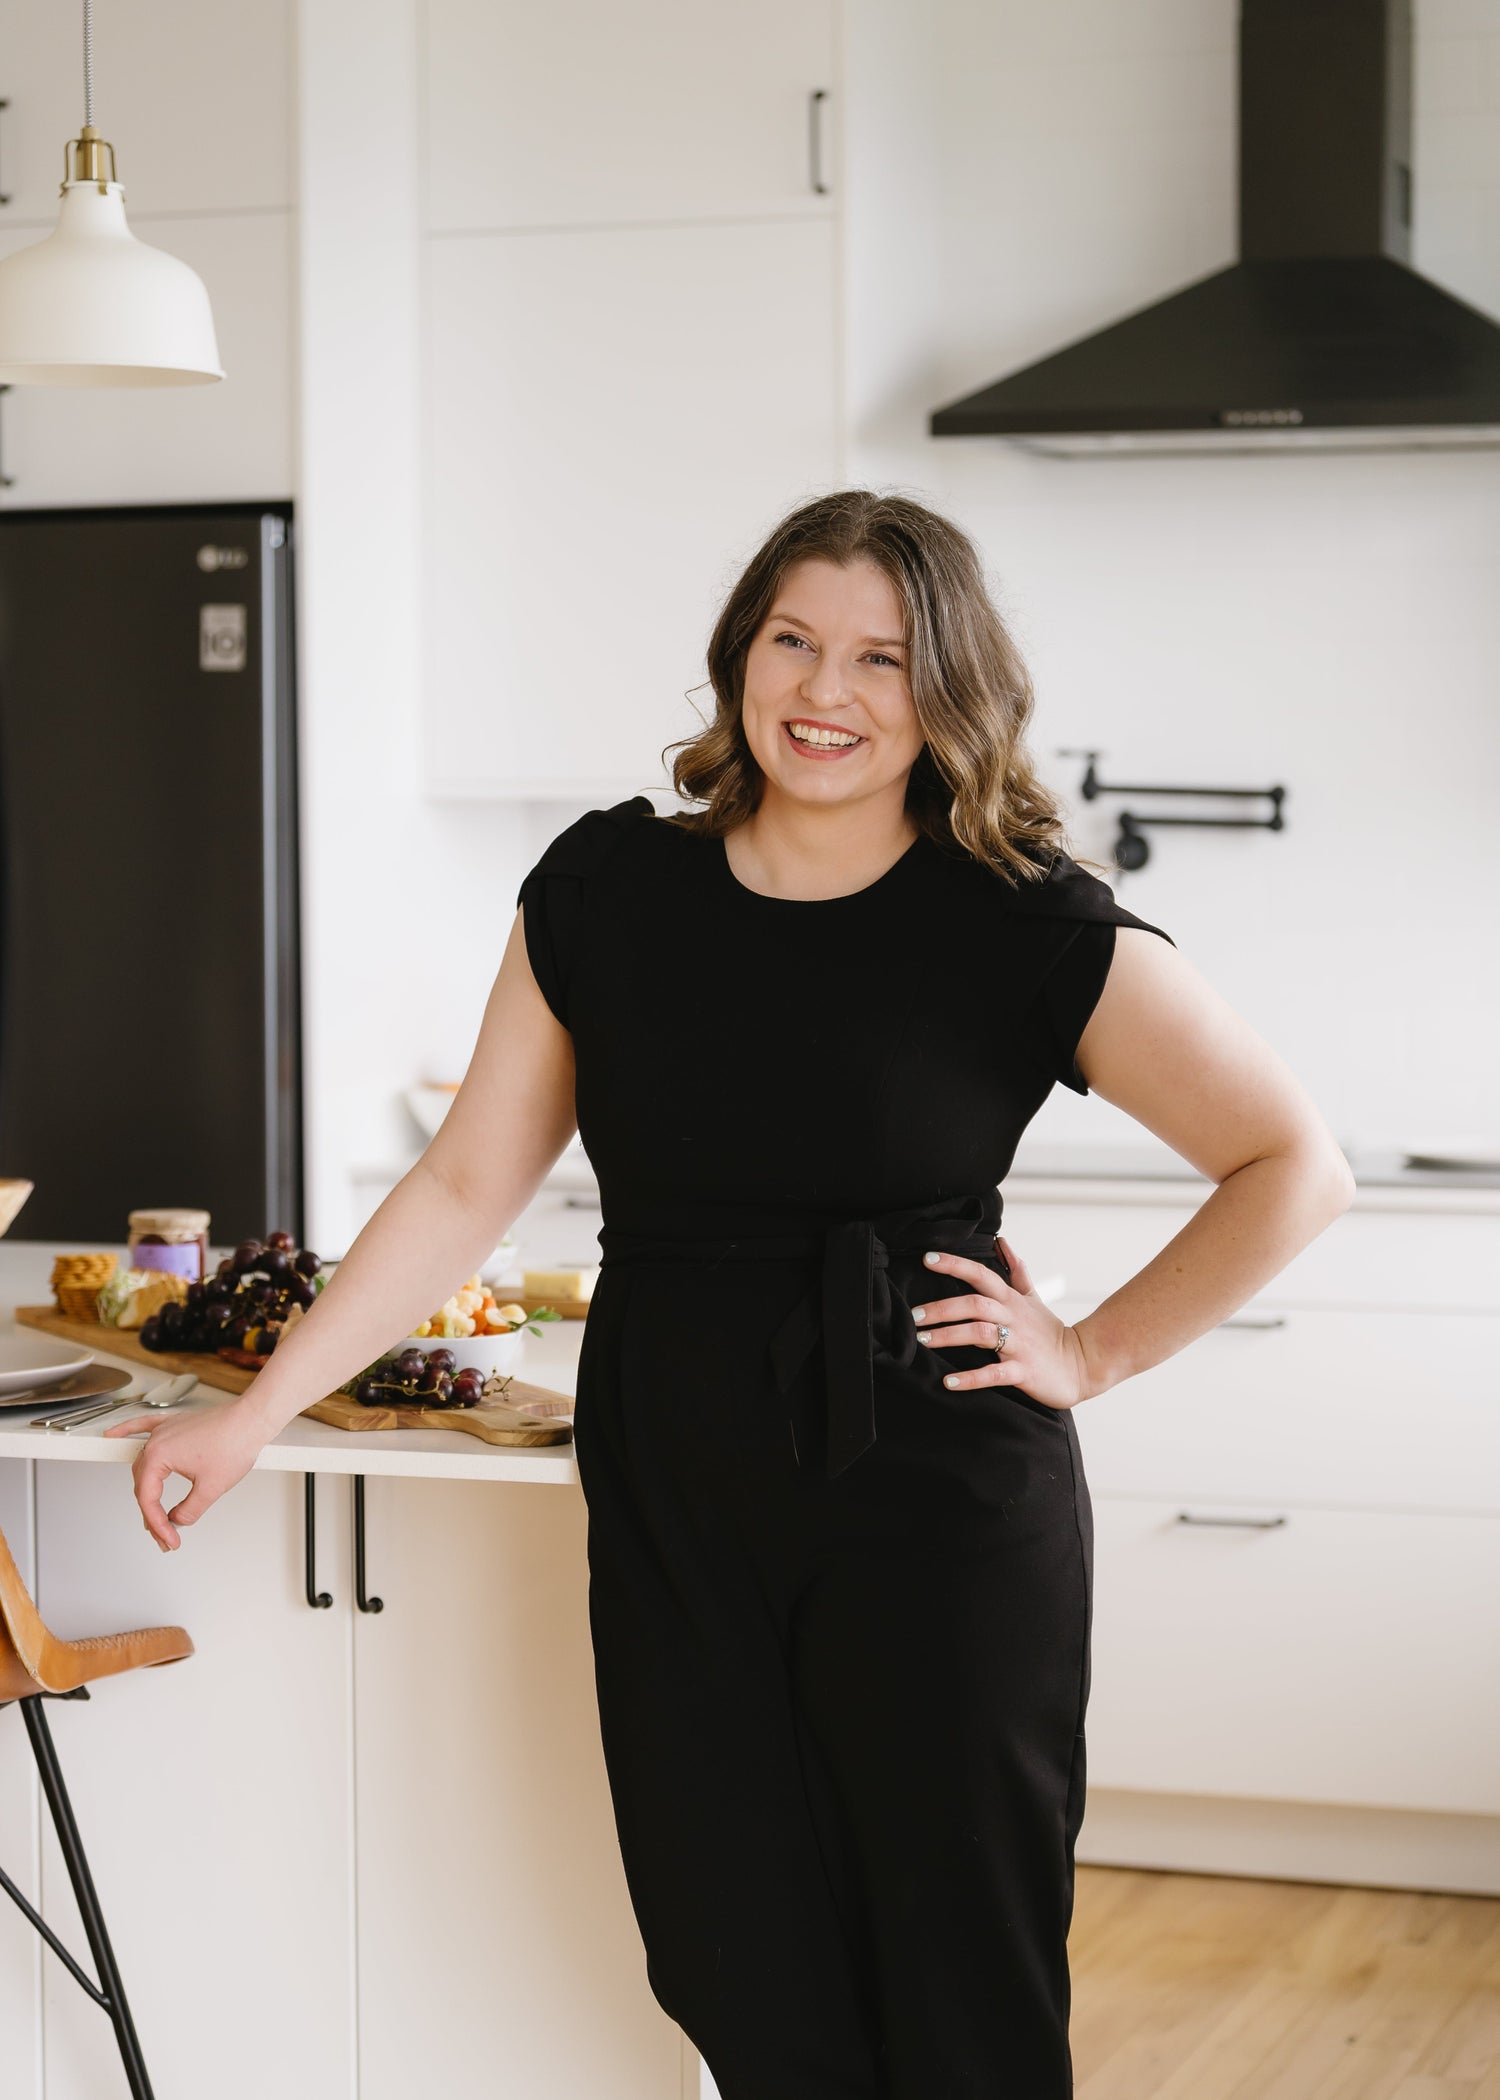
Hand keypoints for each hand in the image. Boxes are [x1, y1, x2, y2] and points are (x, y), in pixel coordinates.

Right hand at [103, 1397, 270, 1550]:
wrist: (252, 1419)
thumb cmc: (235, 1444)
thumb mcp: (211, 1488)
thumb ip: (189, 1510)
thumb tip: (178, 1520)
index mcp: (159, 1456)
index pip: (148, 1499)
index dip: (157, 1524)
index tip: (169, 1539)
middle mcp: (157, 1440)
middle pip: (143, 1484)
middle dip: (153, 1513)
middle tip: (166, 1535)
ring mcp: (165, 1430)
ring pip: (143, 1463)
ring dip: (145, 1488)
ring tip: (152, 1513)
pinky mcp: (175, 1424)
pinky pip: (143, 1426)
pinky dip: (126, 1431)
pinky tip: (112, 1435)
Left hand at [908, 1234, 1092, 1411]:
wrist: (1082, 1365)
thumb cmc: (1050, 1332)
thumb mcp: (1033, 1297)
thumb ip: (1016, 1271)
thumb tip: (1001, 1242)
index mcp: (1011, 1300)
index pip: (981, 1275)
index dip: (955, 1265)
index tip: (927, 1259)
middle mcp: (1013, 1319)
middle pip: (975, 1305)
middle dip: (942, 1308)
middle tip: (914, 1316)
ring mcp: (1018, 1345)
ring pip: (980, 1334)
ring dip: (949, 1336)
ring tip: (923, 1340)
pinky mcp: (1023, 1371)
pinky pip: (994, 1373)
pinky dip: (971, 1379)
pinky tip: (949, 1381)